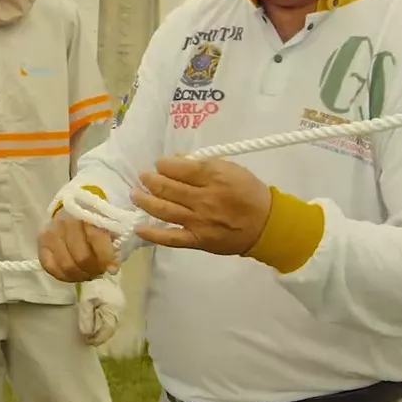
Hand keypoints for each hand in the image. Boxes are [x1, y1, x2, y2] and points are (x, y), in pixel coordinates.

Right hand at [37, 215, 117, 282]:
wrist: (71, 214)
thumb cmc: (93, 222)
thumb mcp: (108, 227)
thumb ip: (114, 244)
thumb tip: (112, 268)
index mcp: (86, 214)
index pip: (97, 239)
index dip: (106, 258)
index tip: (113, 269)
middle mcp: (65, 222)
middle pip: (82, 257)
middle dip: (93, 270)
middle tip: (98, 272)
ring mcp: (50, 234)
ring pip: (66, 265)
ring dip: (80, 275)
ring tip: (87, 274)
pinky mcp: (41, 244)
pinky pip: (50, 267)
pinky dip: (64, 276)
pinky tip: (73, 275)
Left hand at [77, 274, 124, 345]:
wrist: (104, 270)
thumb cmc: (95, 284)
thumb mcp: (87, 300)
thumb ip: (86, 317)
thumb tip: (86, 334)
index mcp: (113, 311)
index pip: (106, 331)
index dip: (97, 339)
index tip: (87, 341)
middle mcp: (119, 311)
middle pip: (110, 330)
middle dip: (99, 336)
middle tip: (88, 339)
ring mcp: (119, 307)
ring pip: (111, 325)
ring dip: (101, 331)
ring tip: (90, 334)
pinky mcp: (116, 304)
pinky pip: (110, 318)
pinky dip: (103, 324)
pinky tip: (96, 324)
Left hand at [130, 157, 271, 254]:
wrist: (266, 225)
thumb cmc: (248, 192)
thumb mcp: (231, 169)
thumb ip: (203, 164)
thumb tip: (177, 160)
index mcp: (214, 177)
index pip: (179, 168)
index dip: (164, 164)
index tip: (159, 164)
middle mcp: (203, 199)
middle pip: (167, 187)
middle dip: (150, 179)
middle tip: (142, 176)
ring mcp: (198, 221)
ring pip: (164, 209)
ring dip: (144, 200)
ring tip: (135, 193)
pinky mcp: (197, 240)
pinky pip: (170, 238)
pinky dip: (152, 233)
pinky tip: (138, 226)